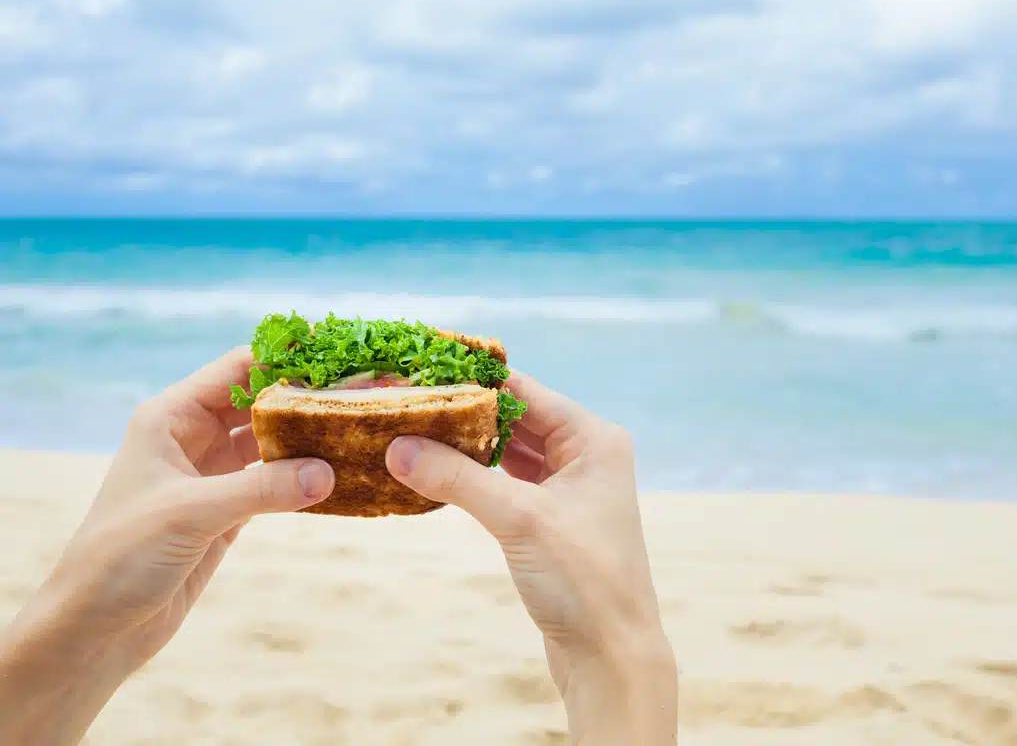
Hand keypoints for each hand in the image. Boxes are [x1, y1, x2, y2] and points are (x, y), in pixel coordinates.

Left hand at [0, 348, 334, 745]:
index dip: (286, 360)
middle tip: (362, 395)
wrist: (95, 628)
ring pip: (272, 441)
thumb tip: (329, 471)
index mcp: (171, 417)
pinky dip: (305, 478)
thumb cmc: (120, 558)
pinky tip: (339, 476)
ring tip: (359, 432)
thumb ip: (261, 489)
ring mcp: (213, 474)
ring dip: (309, 439)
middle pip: (262, 401)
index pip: (238, 369)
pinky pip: (277, 481)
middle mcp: (193, 437)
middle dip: (306, 398)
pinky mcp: (228, 510)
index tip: (338, 360)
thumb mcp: (191, 514)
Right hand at [386, 372, 677, 744]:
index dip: (475, 380)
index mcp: (595, 440)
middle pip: (517, 419)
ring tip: (415, 432)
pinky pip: (509, 484)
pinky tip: (441, 473)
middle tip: (409, 402)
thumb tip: (397, 446)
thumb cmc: (583, 580)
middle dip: (466, 414)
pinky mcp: (554, 522)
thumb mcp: (518, 520)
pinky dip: (478, 478)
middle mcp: (588, 456)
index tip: (424, 370)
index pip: (526, 391)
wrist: (611, 655)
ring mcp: (572, 490)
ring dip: (470, 447)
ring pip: (511, 453)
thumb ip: (458, 478)